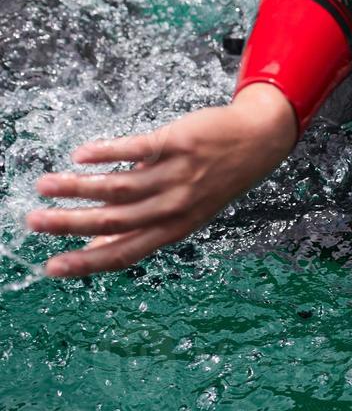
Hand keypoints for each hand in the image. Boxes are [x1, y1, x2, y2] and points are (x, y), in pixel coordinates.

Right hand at [27, 83, 296, 277]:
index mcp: (174, 228)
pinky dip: (106, 152)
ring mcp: (177, 176)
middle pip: (115, 220)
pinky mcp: (178, 144)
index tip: (51, 268)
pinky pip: (136, 150)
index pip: (124, 253)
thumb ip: (141, 226)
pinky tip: (80, 155)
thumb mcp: (185, 212)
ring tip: (44, 186)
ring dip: (77, 187)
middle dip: (70, 224)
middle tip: (32, 222)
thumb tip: (95, 244)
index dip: (87, 263)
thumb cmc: (214, 180)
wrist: (258, 142)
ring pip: (120, 187)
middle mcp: (175, 207)